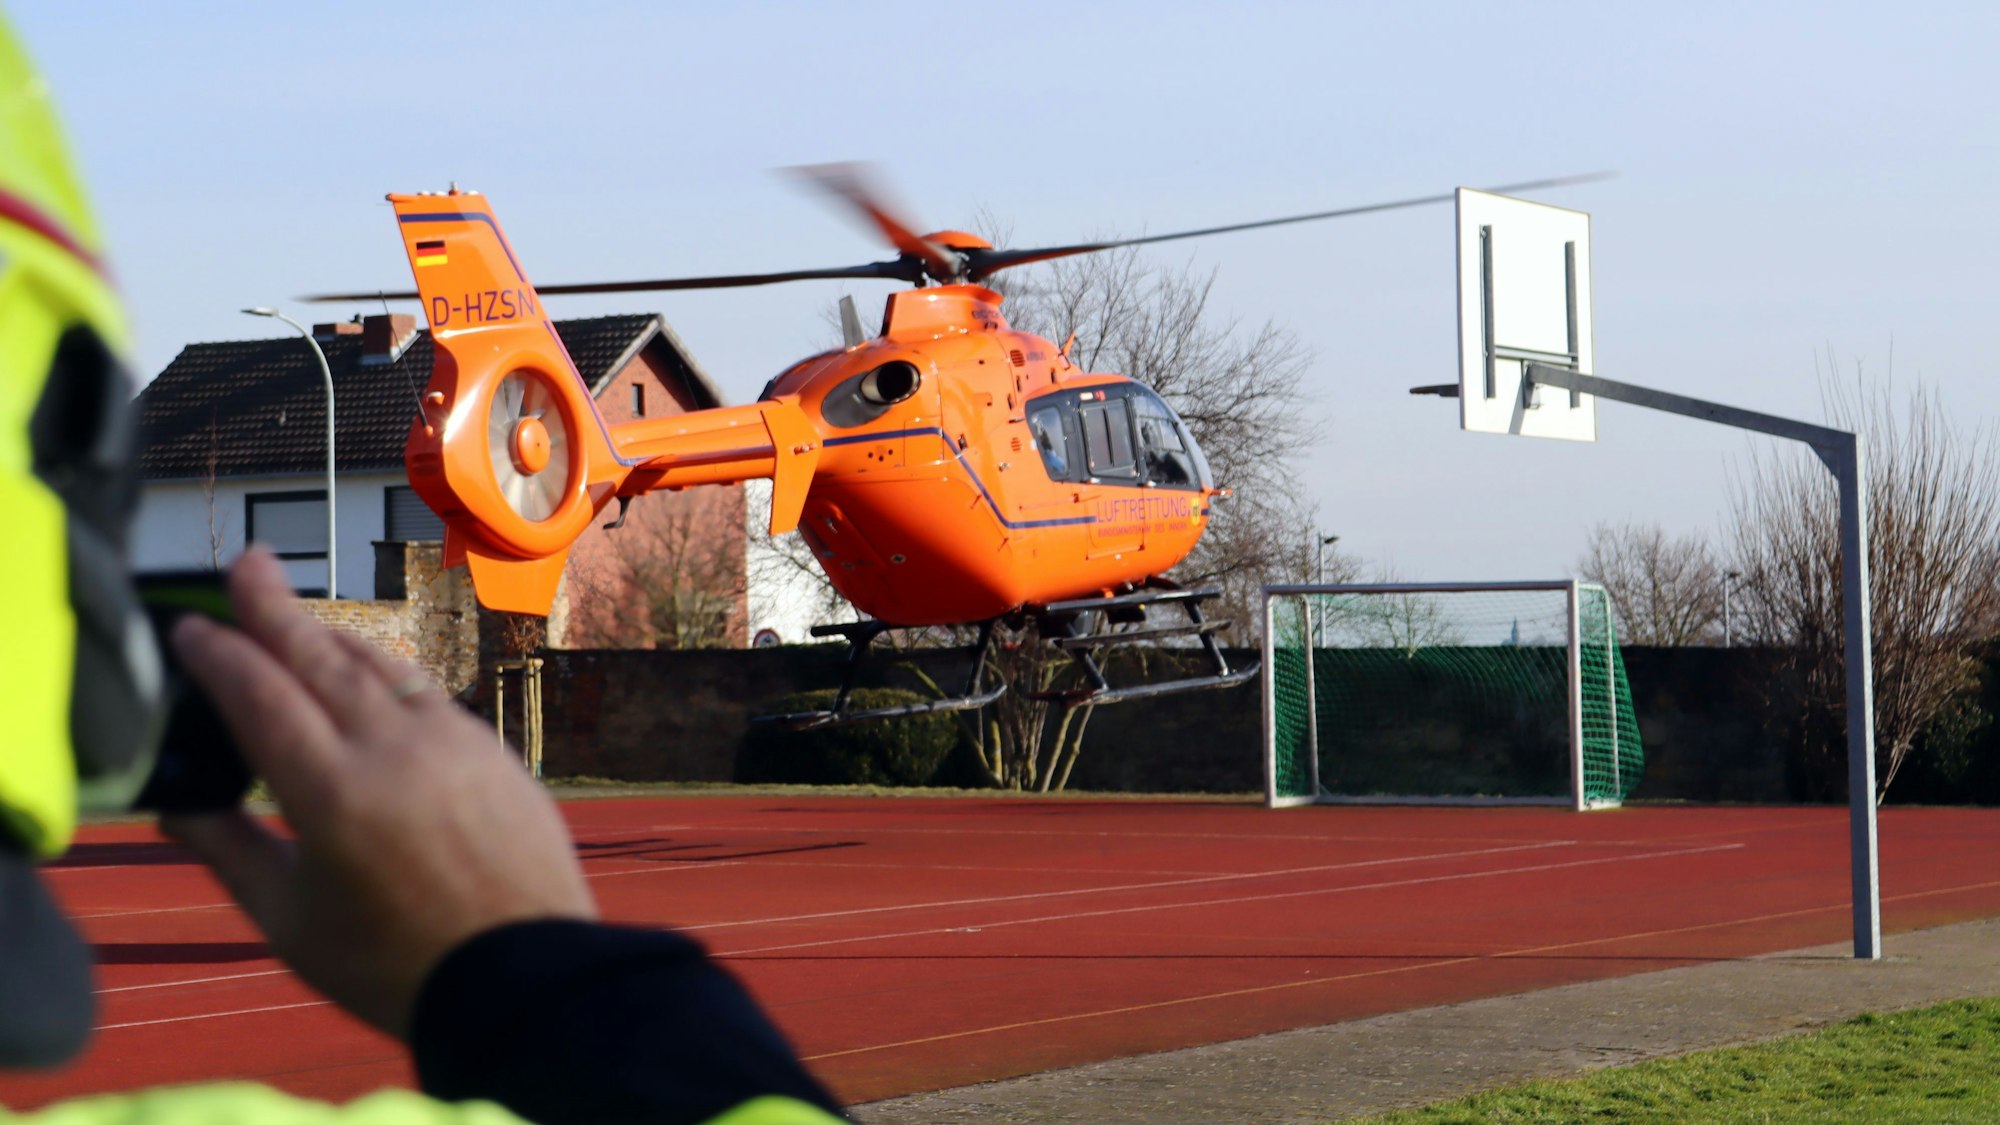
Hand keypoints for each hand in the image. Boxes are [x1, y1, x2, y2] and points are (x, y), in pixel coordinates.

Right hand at [161, 548, 596, 1038]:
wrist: (525, 976)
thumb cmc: (397, 965)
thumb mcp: (289, 921)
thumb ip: (229, 850)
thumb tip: (177, 806)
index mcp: (332, 793)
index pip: (260, 695)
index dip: (219, 653)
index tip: (190, 626)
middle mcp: (395, 750)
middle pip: (321, 657)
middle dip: (275, 606)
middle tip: (246, 562)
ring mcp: (454, 744)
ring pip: (382, 667)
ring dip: (333, 636)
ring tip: (297, 619)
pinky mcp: (495, 752)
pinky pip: (429, 694)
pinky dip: (388, 676)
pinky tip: (372, 681)